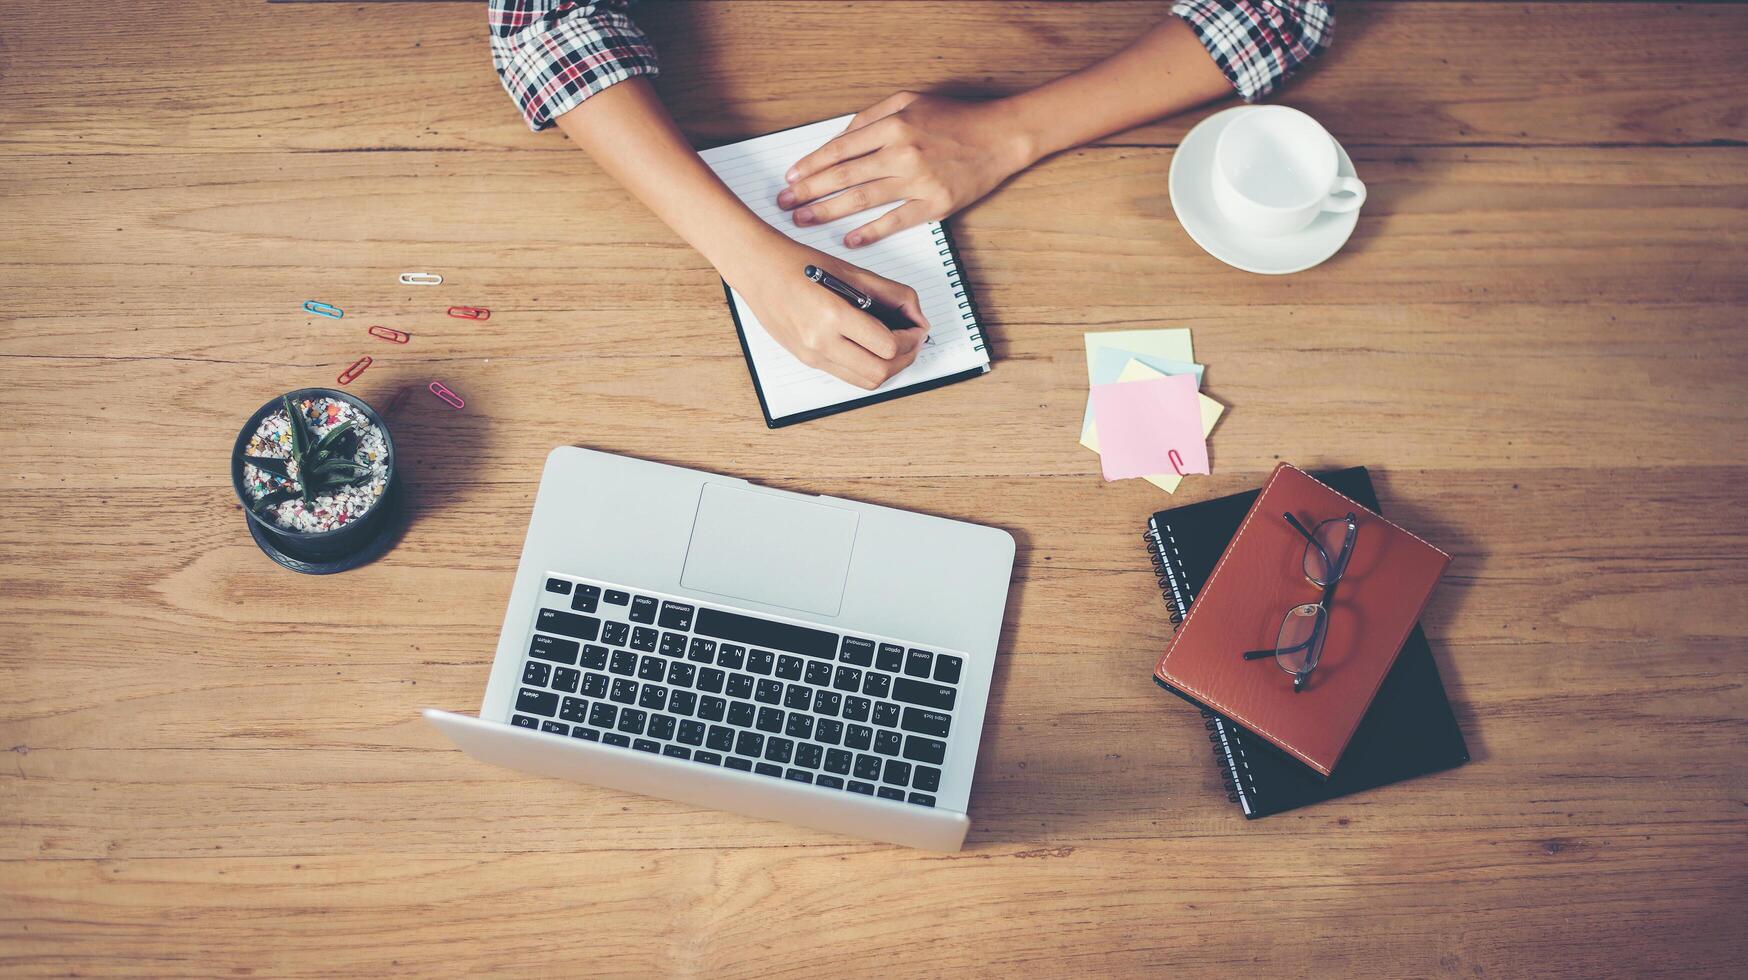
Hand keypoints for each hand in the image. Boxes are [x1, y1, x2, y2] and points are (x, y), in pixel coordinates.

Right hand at [726, 240, 930, 389]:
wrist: (759, 271)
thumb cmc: (800, 264)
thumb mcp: (851, 272)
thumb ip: (890, 294)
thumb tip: (917, 316)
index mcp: (832, 315)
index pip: (887, 346)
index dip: (911, 339)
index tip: (917, 328)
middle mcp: (820, 342)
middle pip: (880, 372)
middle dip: (905, 358)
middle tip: (912, 341)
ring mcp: (813, 356)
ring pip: (866, 382)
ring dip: (889, 368)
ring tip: (896, 347)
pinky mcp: (808, 361)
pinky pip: (848, 376)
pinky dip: (868, 367)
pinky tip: (873, 349)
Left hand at [776, 91, 1035, 248]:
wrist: (1000, 137)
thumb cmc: (956, 118)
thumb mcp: (910, 100)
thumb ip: (872, 116)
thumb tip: (840, 138)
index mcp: (894, 125)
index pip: (841, 148)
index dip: (812, 165)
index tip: (791, 178)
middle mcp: (903, 152)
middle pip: (845, 176)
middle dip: (809, 191)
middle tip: (786, 204)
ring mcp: (919, 181)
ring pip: (863, 199)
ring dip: (829, 211)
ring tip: (804, 220)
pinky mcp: (935, 204)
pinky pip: (895, 221)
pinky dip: (870, 232)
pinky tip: (849, 239)